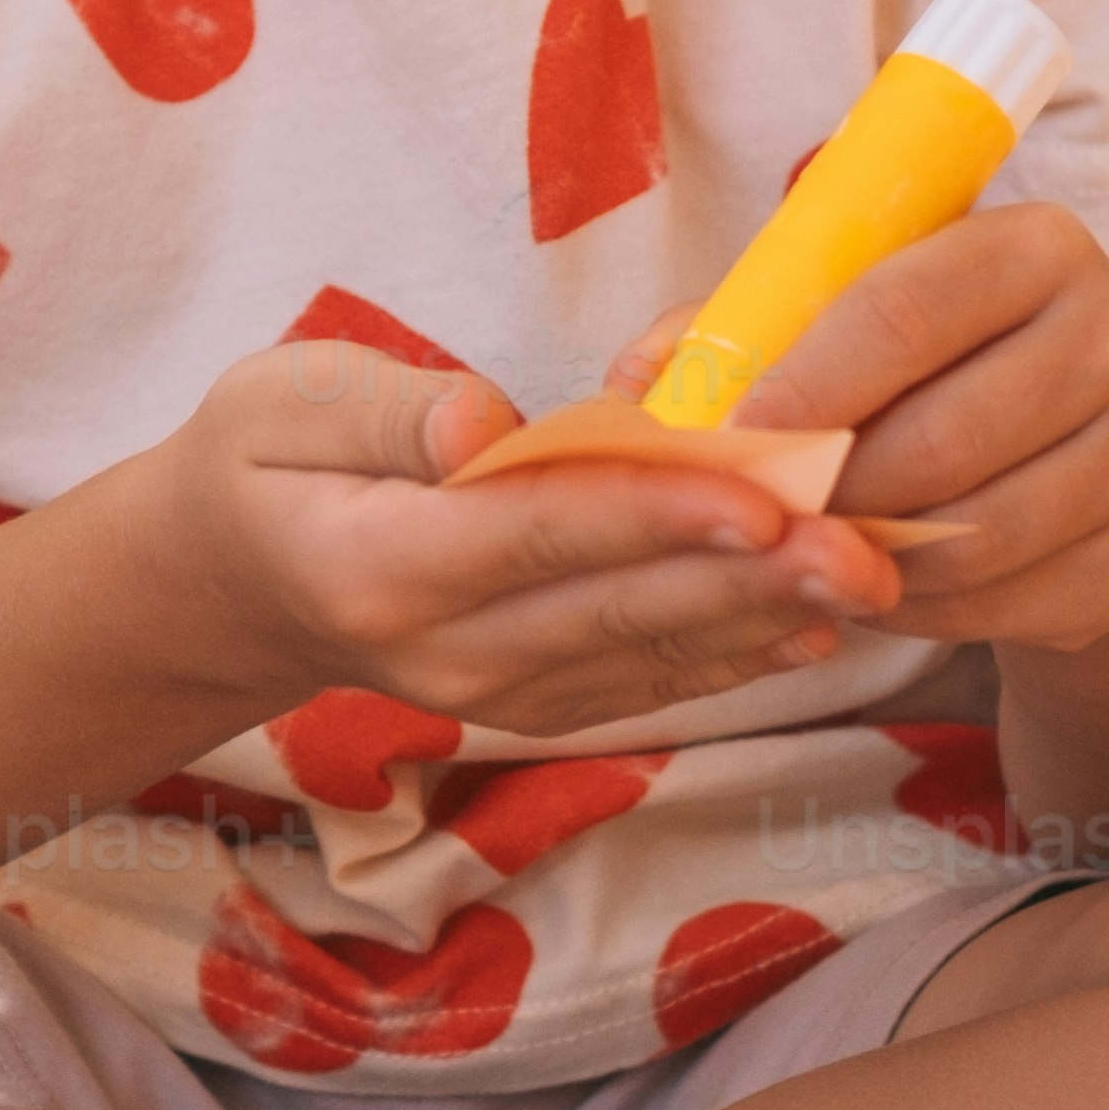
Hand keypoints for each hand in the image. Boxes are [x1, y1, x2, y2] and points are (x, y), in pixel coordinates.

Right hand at [153, 328, 904, 749]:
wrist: (232, 587)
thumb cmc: (262, 464)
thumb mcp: (280, 405)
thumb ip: (385, 413)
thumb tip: (484, 426)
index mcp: (386, 565)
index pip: (543, 536)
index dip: (658, 517)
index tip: (762, 496)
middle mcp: (451, 654)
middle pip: (623, 608)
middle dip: (754, 578)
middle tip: (868, 546)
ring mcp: (499, 696)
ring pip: (653, 654)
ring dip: (769, 619)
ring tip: (876, 577)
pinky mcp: (539, 704)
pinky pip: (650, 681)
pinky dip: (737, 654)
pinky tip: (820, 626)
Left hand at [633, 199, 1108, 660]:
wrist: (1094, 474)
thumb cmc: (943, 375)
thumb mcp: (858, 322)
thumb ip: (749, 330)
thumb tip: (634, 380)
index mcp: (1039, 245)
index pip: (906, 308)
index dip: (809, 381)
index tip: (738, 433)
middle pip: (942, 435)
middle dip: (833, 490)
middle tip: (761, 518)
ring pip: (974, 533)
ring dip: (872, 559)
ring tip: (815, 553)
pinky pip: (1006, 602)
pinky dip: (924, 609)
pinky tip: (885, 590)